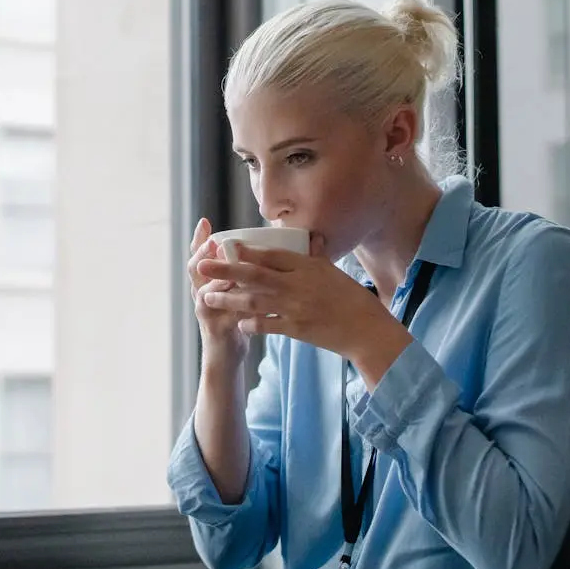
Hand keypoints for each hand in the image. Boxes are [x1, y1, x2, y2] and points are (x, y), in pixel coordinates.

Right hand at [186, 218, 247, 365]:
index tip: (205, 222)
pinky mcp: (216, 329)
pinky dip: (236, 307)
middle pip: (196, 269)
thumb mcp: (234, 292)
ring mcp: (206, 311)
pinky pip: (225, 315)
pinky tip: (247, 299)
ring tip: (228, 271)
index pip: (199, 256)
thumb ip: (238, 272)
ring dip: (217, 280)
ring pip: (206, 291)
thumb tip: (254, 247)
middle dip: (204, 254)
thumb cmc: (234, 319)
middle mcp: (202, 294)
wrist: (226, 354)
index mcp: (207, 282)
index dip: (199, 239)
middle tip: (213, 243)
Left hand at [195, 239, 412, 376]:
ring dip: (228, 299)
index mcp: (308, 267)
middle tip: (202, 266)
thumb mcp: (335, 272)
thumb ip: (318, 256)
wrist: (367, 331)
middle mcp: (298, 285)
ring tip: (207, 297)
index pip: (272, 255)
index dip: (247, 251)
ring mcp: (295, 309)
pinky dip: (250, 324)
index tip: (226, 246)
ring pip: (254, 301)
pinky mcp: (296, 330)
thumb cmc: (353, 300)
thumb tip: (312, 237)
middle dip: (225, 270)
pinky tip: (238, 322)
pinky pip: (267, 326)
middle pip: (255, 275)